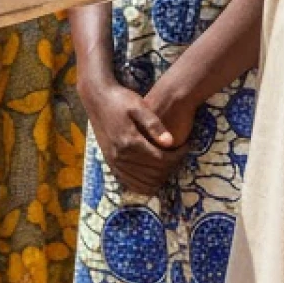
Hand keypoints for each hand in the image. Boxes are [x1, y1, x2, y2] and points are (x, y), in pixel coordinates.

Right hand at [80, 78, 185, 196]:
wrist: (96, 98)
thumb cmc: (120, 99)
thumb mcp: (138, 105)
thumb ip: (154, 124)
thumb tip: (170, 142)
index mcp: (129, 141)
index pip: (161, 160)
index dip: (178, 156)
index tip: (186, 147)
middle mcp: (120, 156)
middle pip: (154, 173)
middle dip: (171, 167)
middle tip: (179, 155)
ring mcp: (114, 162)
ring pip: (144, 183)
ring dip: (160, 177)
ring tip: (169, 163)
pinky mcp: (111, 164)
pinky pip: (131, 184)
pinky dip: (145, 184)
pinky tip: (154, 174)